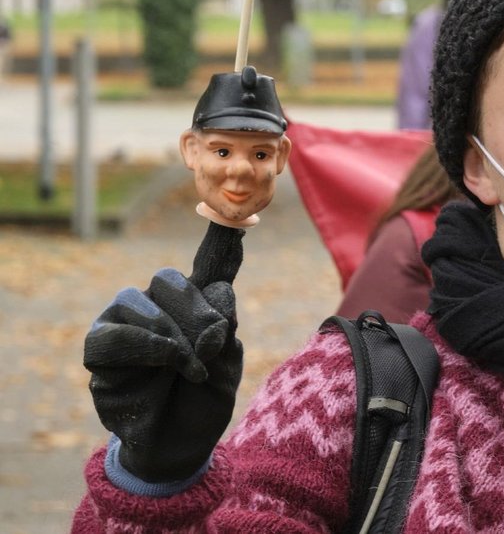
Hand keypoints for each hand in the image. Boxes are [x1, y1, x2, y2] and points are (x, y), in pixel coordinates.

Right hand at [84, 224, 243, 483]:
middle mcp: (157, 306)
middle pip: (166, 279)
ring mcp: (125, 324)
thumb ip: (225, 331)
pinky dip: (145, 346)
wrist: (178, 446)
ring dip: (170, 332)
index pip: (206, 267)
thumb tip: (221, 292)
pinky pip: (112, 335)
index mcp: (195, 305)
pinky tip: (166, 361)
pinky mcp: (99, 350)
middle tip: (212, 339)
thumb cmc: (203, 403)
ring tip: (191, 363)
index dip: (219, 244)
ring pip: (136, 300)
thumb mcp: (227, 368)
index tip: (237, 225)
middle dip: (194, 307)